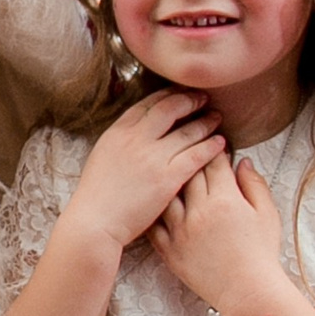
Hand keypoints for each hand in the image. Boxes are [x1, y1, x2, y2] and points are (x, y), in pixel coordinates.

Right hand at [66, 88, 225, 252]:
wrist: (94, 222)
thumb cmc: (96, 196)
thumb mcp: (102, 156)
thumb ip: (122, 141)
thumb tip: (139, 132)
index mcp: (118, 131)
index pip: (148, 103)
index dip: (169, 94)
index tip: (182, 93)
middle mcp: (136, 139)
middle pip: (170, 108)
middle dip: (190, 100)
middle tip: (204, 98)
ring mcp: (153, 158)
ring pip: (188, 131)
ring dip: (206, 122)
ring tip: (216, 118)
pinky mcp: (168, 179)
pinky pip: (196, 156)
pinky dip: (211, 147)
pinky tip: (220, 144)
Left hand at [150, 151, 286, 315]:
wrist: (248, 292)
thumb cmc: (262, 254)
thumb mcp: (267, 214)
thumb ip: (254, 184)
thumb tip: (242, 162)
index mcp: (226, 199)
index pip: (213, 162)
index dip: (213, 150)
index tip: (212, 145)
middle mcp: (199, 212)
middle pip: (187, 173)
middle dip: (189, 160)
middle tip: (187, 154)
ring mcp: (181, 231)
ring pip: (166, 195)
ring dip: (167, 184)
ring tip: (167, 176)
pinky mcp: (169, 250)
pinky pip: (154, 225)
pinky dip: (152, 212)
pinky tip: (152, 204)